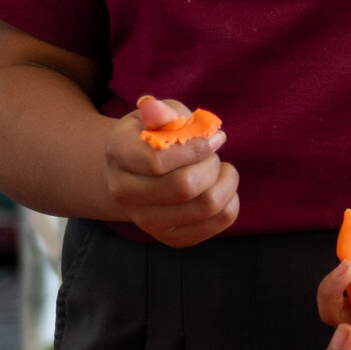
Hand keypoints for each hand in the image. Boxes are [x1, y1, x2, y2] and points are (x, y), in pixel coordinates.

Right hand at [102, 95, 238, 246]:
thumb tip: (157, 111)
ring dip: (226, 181)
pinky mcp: (171, 237)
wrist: (140, 172)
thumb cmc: (157, 135)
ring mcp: (145, 220)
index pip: (157, 160)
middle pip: (185, 186)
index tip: (216, 137)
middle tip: (213, 154)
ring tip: (219, 169)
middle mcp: (123, 192)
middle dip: (212, 163)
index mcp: (118, 154)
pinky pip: (219, 222)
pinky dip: (232, 201)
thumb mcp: (159, 115)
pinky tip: (220, 187)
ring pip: (206, 205)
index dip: (197, 147)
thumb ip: (163, 112)